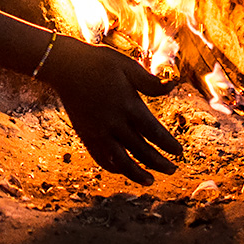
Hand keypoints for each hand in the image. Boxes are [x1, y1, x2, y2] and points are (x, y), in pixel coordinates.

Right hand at [38, 36, 182, 183]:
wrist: (64, 66)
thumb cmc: (97, 62)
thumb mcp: (126, 66)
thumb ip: (149, 81)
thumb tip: (173, 86)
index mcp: (127, 104)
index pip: (153, 131)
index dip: (168, 144)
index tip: (179, 152)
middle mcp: (113, 122)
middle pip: (141, 150)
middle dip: (158, 162)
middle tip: (172, 170)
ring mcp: (98, 131)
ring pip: (121, 161)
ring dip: (137, 173)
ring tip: (150, 181)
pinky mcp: (86, 135)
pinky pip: (101, 157)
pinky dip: (114, 167)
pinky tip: (123, 170)